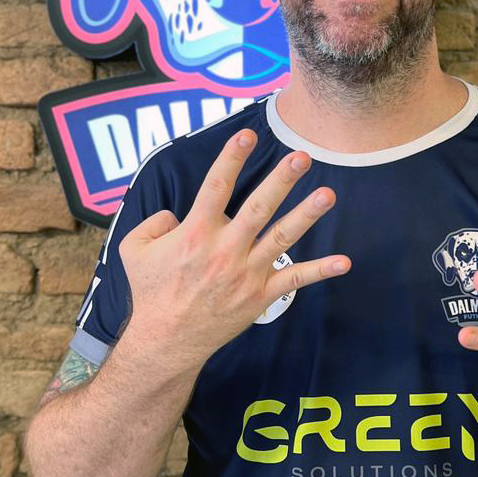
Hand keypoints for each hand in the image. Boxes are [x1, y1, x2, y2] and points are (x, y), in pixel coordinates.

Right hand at [118, 127, 349, 367]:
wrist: (166, 341)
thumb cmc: (150, 292)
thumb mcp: (133, 249)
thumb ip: (152, 222)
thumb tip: (174, 214)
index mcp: (195, 234)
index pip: (216, 188)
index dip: (231, 159)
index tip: (246, 135)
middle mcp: (224, 250)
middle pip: (258, 208)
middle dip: (281, 180)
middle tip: (302, 156)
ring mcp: (246, 273)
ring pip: (281, 238)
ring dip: (306, 215)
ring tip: (328, 194)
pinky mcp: (260, 296)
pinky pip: (294, 281)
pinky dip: (320, 271)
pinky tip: (344, 261)